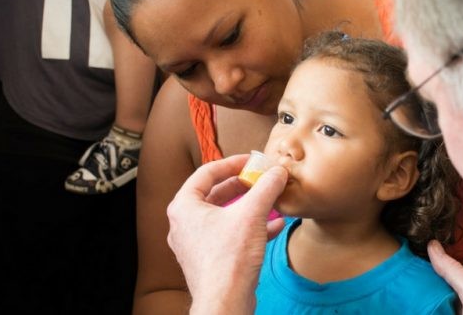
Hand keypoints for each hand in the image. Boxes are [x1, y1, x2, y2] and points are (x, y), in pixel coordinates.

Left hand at [166, 154, 287, 313]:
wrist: (225, 302)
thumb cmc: (228, 259)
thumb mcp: (252, 213)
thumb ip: (266, 187)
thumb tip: (277, 171)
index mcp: (184, 206)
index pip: (206, 172)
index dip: (232, 163)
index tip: (251, 161)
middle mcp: (185, 223)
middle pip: (216, 194)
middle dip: (245, 187)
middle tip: (262, 180)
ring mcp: (196, 243)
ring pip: (226, 216)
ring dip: (251, 207)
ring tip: (273, 201)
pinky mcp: (210, 259)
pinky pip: (231, 235)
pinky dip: (251, 228)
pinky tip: (276, 226)